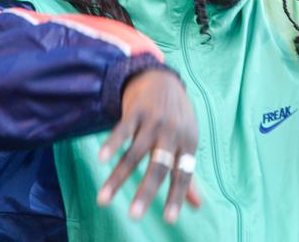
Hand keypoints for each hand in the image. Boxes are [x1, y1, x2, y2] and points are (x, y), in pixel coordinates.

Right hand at [96, 68, 200, 222]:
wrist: (162, 78)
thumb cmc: (176, 116)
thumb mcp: (187, 139)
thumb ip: (188, 172)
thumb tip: (198, 205)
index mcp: (188, 142)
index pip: (183, 174)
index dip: (176, 196)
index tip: (168, 220)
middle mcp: (172, 132)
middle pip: (159, 166)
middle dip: (146, 192)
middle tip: (134, 216)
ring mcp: (154, 120)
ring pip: (134, 153)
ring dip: (118, 178)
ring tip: (103, 200)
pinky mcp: (136, 110)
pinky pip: (122, 130)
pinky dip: (111, 145)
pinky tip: (101, 160)